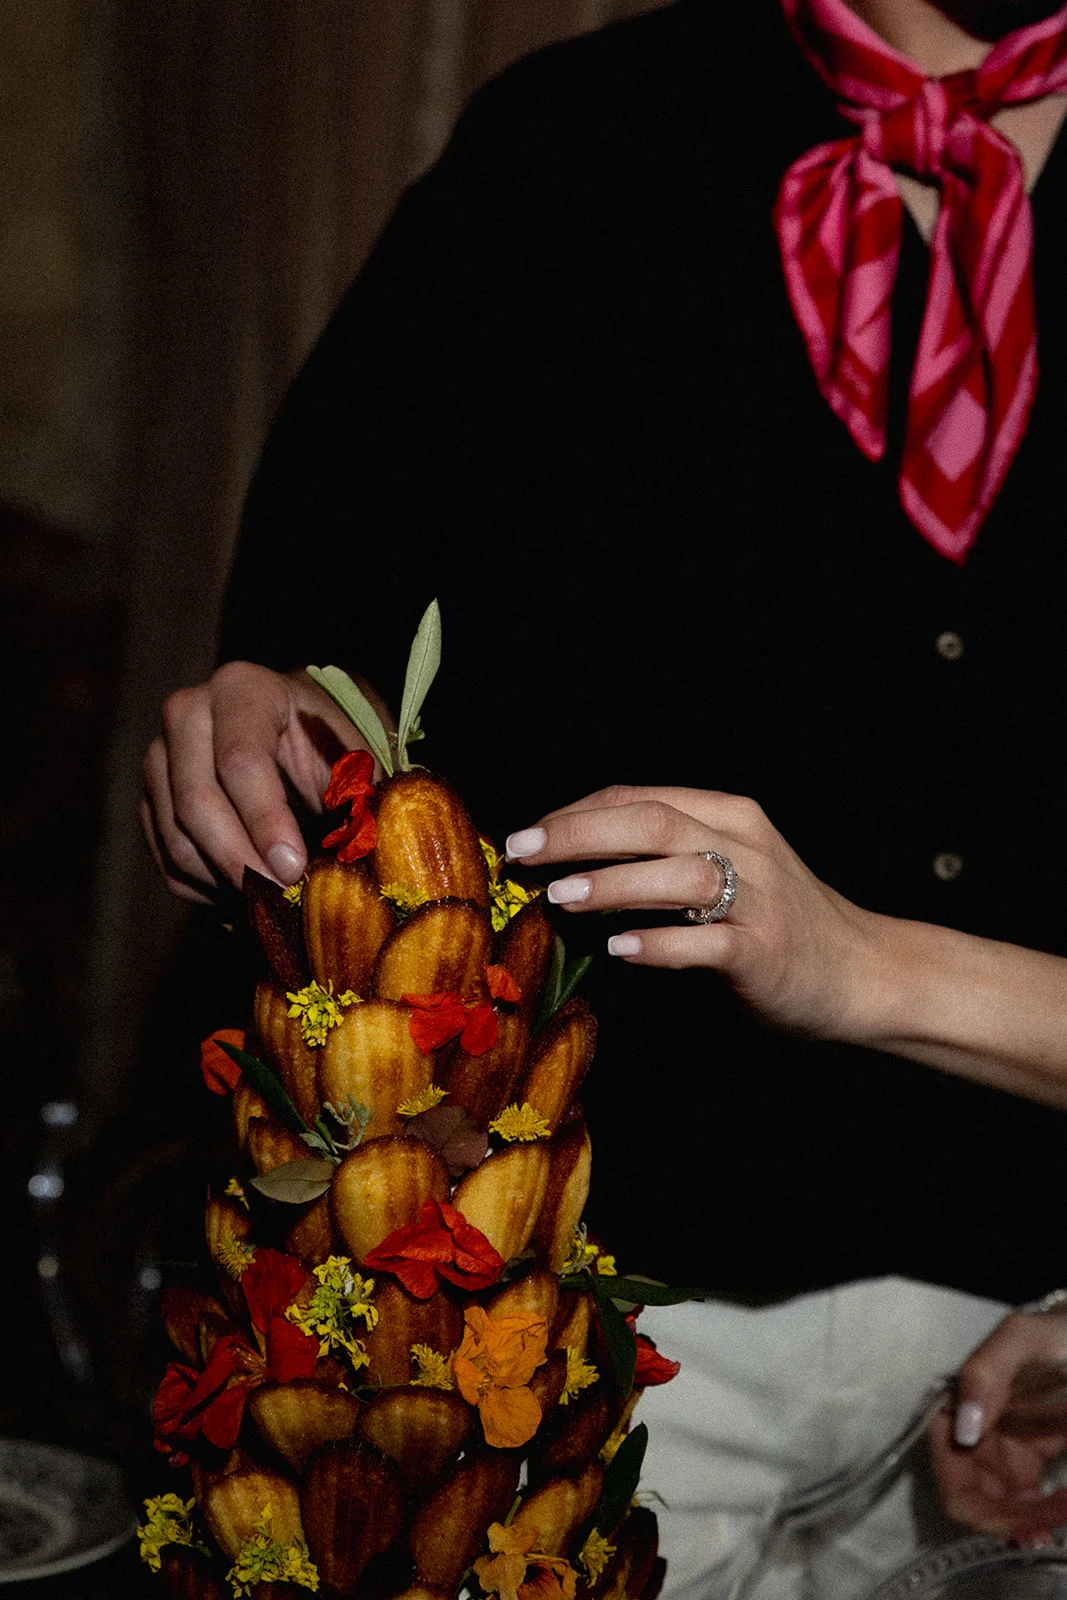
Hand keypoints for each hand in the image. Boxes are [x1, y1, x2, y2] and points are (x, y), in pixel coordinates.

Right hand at [142, 661, 370, 903]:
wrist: (297, 739)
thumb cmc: (330, 747)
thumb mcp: (353, 758)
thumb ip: (351, 795)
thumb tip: (351, 845)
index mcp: (243, 689)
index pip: (241, 759)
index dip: (265, 820)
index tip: (292, 868)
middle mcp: (188, 713)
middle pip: (197, 801)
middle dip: (240, 860)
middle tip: (280, 896)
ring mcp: (160, 757)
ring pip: (176, 836)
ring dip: (224, 881)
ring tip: (272, 899)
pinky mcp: (151, 799)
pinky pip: (167, 859)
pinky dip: (206, 888)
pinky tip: (247, 894)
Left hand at [504, 784, 880, 1039]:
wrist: (862, 971)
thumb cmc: (778, 920)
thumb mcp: (727, 867)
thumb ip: (665, 855)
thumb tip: (571, 860)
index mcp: (728, 815)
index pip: (639, 798)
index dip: (576, 813)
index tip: (527, 835)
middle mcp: (745, 845)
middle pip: (653, 823)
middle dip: (579, 835)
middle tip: (524, 853)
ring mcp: (760, 898)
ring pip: (680, 874)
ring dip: (615, 882)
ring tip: (562, 897)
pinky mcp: (766, 951)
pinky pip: (706, 943)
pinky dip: (661, 943)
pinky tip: (623, 950)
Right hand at [930, 1305, 1066, 1541]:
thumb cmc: (1055, 1333)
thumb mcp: (1022, 1339)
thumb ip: (986, 1373)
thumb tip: (963, 1431)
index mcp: (955, 1406)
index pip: (952, 1477)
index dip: (983, 1509)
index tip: (1030, 1516)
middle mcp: (969, 1434)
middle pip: (975, 1501)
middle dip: (1011, 1521)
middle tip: (1055, 1520)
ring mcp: (997, 1450)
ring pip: (1000, 1508)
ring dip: (1029, 1523)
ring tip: (1064, 1515)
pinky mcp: (1024, 1460)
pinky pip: (1023, 1501)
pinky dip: (1039, 1515)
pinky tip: (1059, 1515)